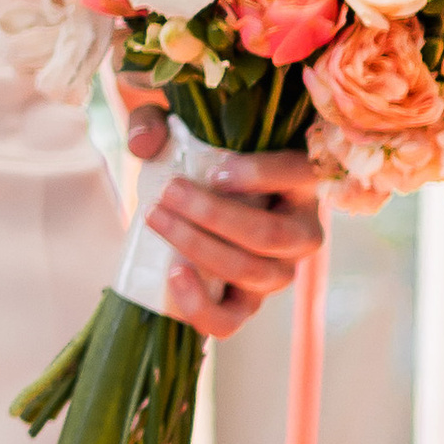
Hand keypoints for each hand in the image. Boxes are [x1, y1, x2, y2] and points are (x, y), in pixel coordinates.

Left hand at [121, 89, 322, 339]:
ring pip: (251, 272)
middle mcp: (300, 231)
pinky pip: (230, 319)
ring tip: (156, 219)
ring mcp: (277, 272)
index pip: (300, 174)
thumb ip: (155, 124)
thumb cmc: (197, 158)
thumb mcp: (178, 131)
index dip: (261, 175)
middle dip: (215, 215)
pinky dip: (200, 303)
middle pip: (271, 234)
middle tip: (169, 192)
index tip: (214, 172)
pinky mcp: (245, 303)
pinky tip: (173, 274)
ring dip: (200, 248)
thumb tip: (142, 145)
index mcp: (299, 181)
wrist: (194, 205)